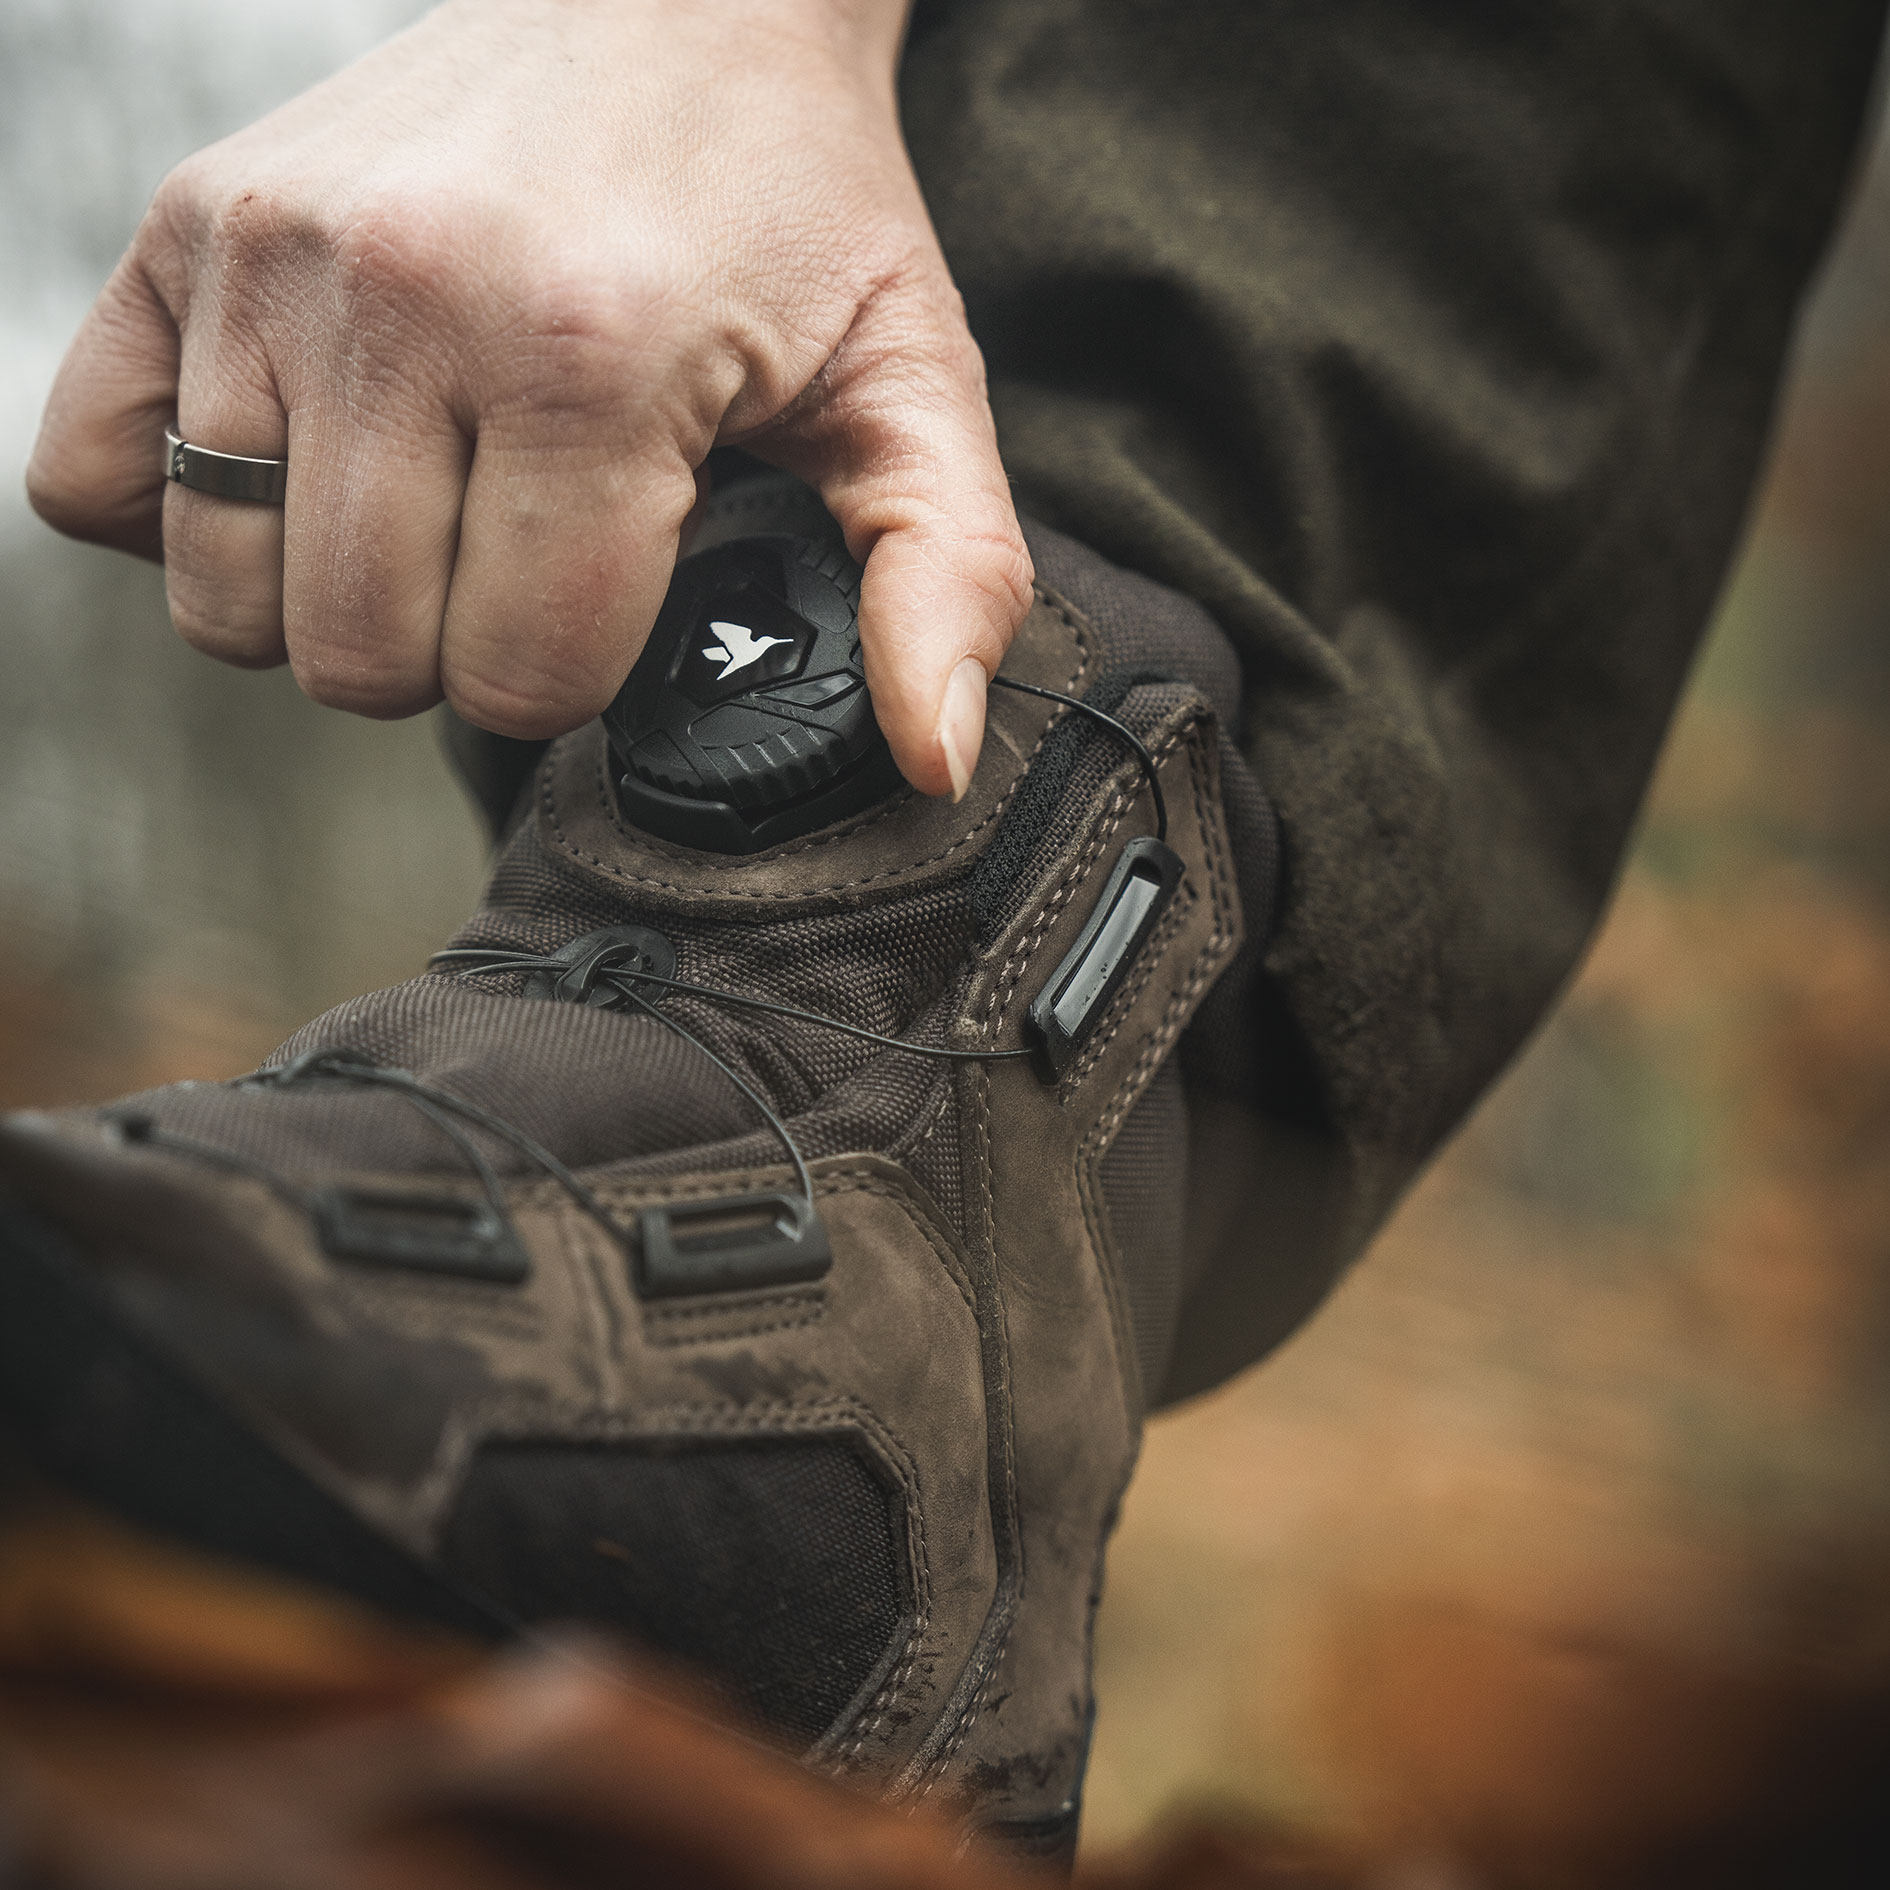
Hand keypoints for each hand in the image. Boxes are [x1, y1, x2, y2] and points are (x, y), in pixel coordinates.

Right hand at [25, 0, 1030, 796]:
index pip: (518, 678)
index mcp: (588, 357)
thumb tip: (932, 761)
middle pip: (360, 662)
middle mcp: (401, 297)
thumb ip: (946, 578)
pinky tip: (305, 473)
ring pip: (228, 604)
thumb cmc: (791, 201)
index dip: (580, 671)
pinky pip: (91, 480)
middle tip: (526, 557)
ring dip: (331, 604)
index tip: (621, 584)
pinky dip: (184, 518)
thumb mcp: (913, 386)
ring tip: (429, 515)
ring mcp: (268, 256)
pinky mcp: (183, 227)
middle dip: (456, 653)